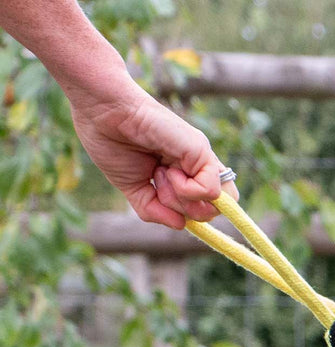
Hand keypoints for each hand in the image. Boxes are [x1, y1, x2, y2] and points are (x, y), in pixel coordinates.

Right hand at [69, 82, 238, 229]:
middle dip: (187, 212)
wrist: (99, 112)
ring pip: (214, 204)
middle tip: (159, 185)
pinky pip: (210, 191)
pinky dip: (187, 191)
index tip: (163, 201)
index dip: (192, 214)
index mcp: (184, 172)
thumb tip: (181, 225)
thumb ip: (156, 210)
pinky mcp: (200, 150)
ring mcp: (200, 156)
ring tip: (159, 173)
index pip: (209, 206)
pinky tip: (166, 171)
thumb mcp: (135, 189)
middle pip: (213, 211)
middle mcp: (196, 165)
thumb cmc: (111, 141)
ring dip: (183, 201)